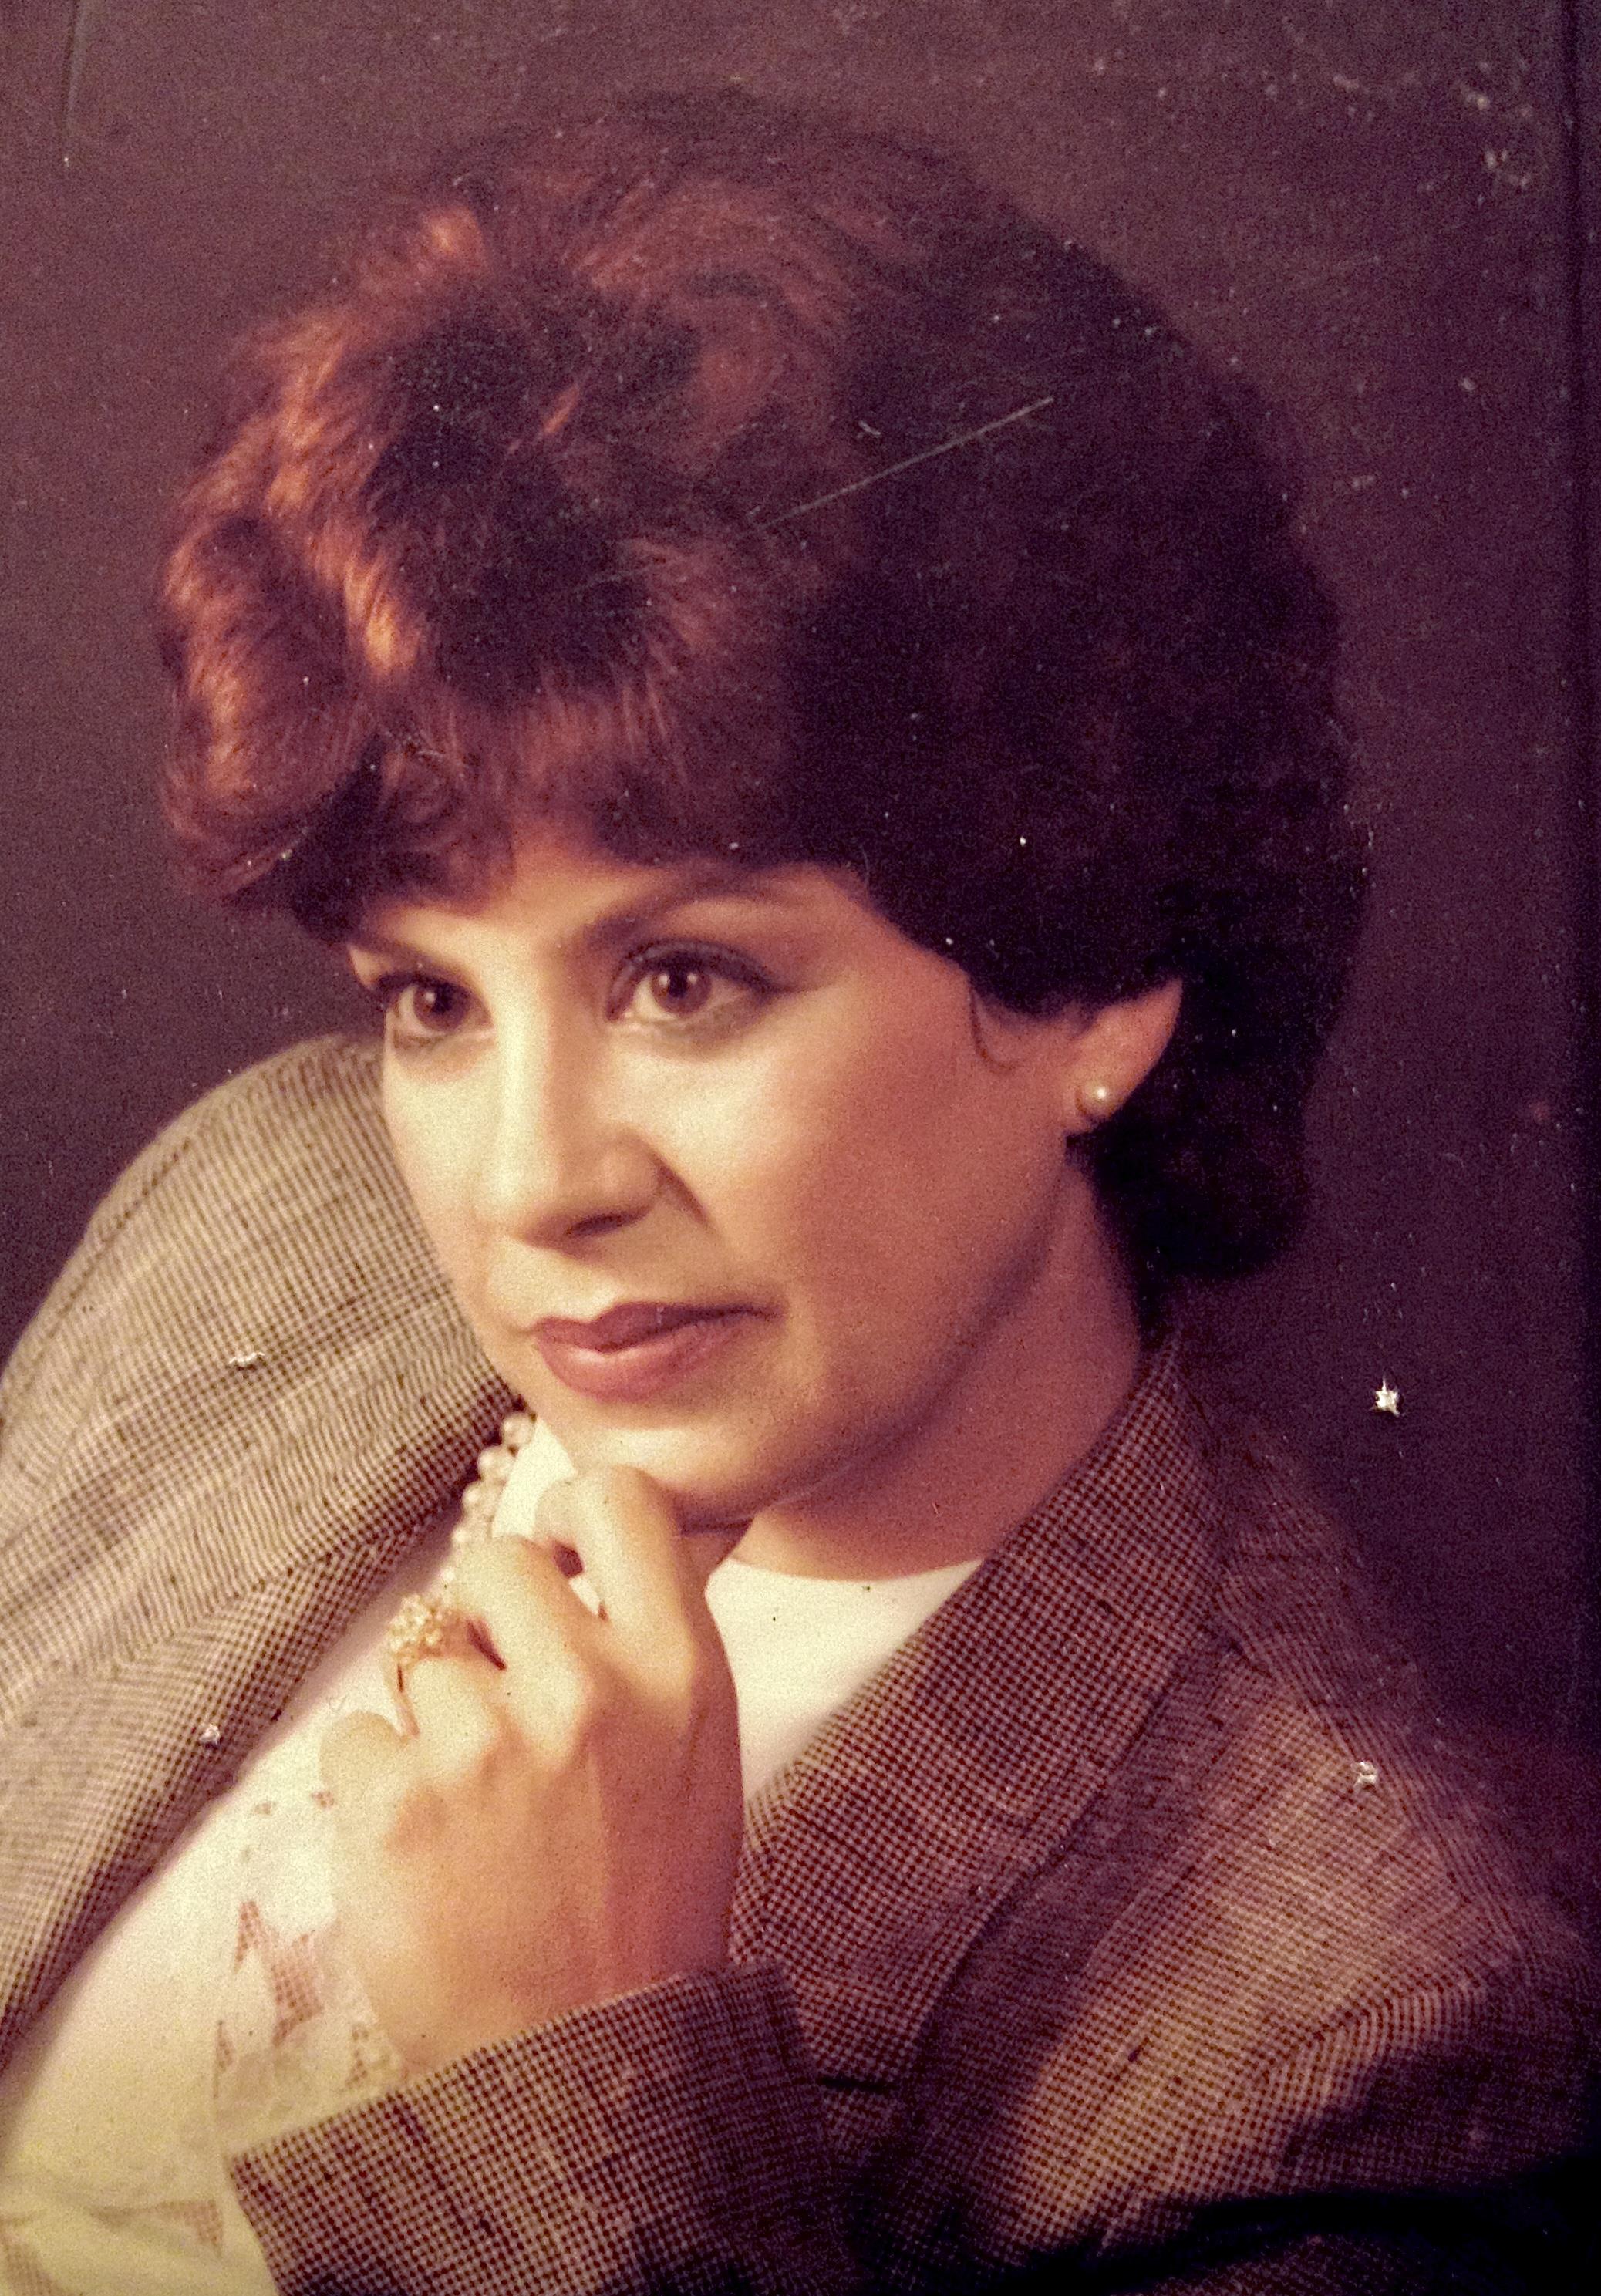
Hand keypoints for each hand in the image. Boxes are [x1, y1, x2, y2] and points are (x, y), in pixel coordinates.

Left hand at [321, 1467, 742, 2073]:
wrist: (582, 2060)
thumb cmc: (645, 1901)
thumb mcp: (699, 1756)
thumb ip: (652, 1646)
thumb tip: (597, 1538)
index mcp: (679, 1673)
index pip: (618, 1501)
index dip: (569, 1515)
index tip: (557, 1560)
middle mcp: (586, 1690)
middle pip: (493, 1564)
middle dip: (485, 1624)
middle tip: (502, 1708)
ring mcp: (484, 1744)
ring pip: (420, 1659)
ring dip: (432, 1719)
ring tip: (475, 1809)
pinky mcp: (391, 1802)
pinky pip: (357, 1736)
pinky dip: (376, 1785)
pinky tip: (428, 1847)